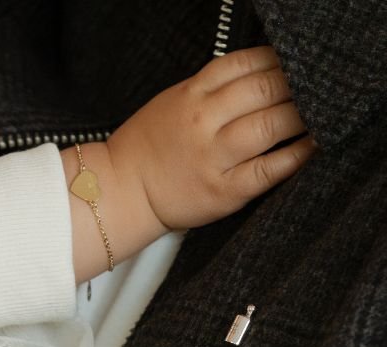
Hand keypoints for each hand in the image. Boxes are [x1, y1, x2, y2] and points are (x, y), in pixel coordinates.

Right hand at [107, 45, 314, 231]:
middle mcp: (204, 123)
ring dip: (303, 116)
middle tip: (312, 90)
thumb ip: (213, 87)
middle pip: (266, 89)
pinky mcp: (224, 191)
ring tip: (317, 114)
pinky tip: (312, 146)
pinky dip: (297, 155)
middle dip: (297, 85)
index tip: (293, 66)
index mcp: (192, 95)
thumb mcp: (174, 102)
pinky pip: (270, 169)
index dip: (279, 60)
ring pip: (272, 125)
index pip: (247, 62)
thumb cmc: (148, 150)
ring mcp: (215, 158)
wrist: (120, 194)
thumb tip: (264, 73)